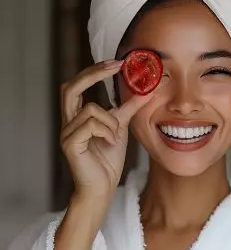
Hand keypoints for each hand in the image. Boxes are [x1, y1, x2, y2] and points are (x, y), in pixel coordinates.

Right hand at [60, 60, 153, 208]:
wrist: (103, 187)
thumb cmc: (108, 160)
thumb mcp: (120, 128)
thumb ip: (128, 109)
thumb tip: (145, 90)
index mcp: (78, 116)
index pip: (77, 85)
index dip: (95, 71)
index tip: (117, 62)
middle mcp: (68, 122)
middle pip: (70, 87)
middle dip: (94, 74)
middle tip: (116, 66)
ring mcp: (66, 133)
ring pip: (90, 109)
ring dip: (110, 120)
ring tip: (115, 136)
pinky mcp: (69, 144)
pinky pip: (90, 125)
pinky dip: (106, 131)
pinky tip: (110, 143)